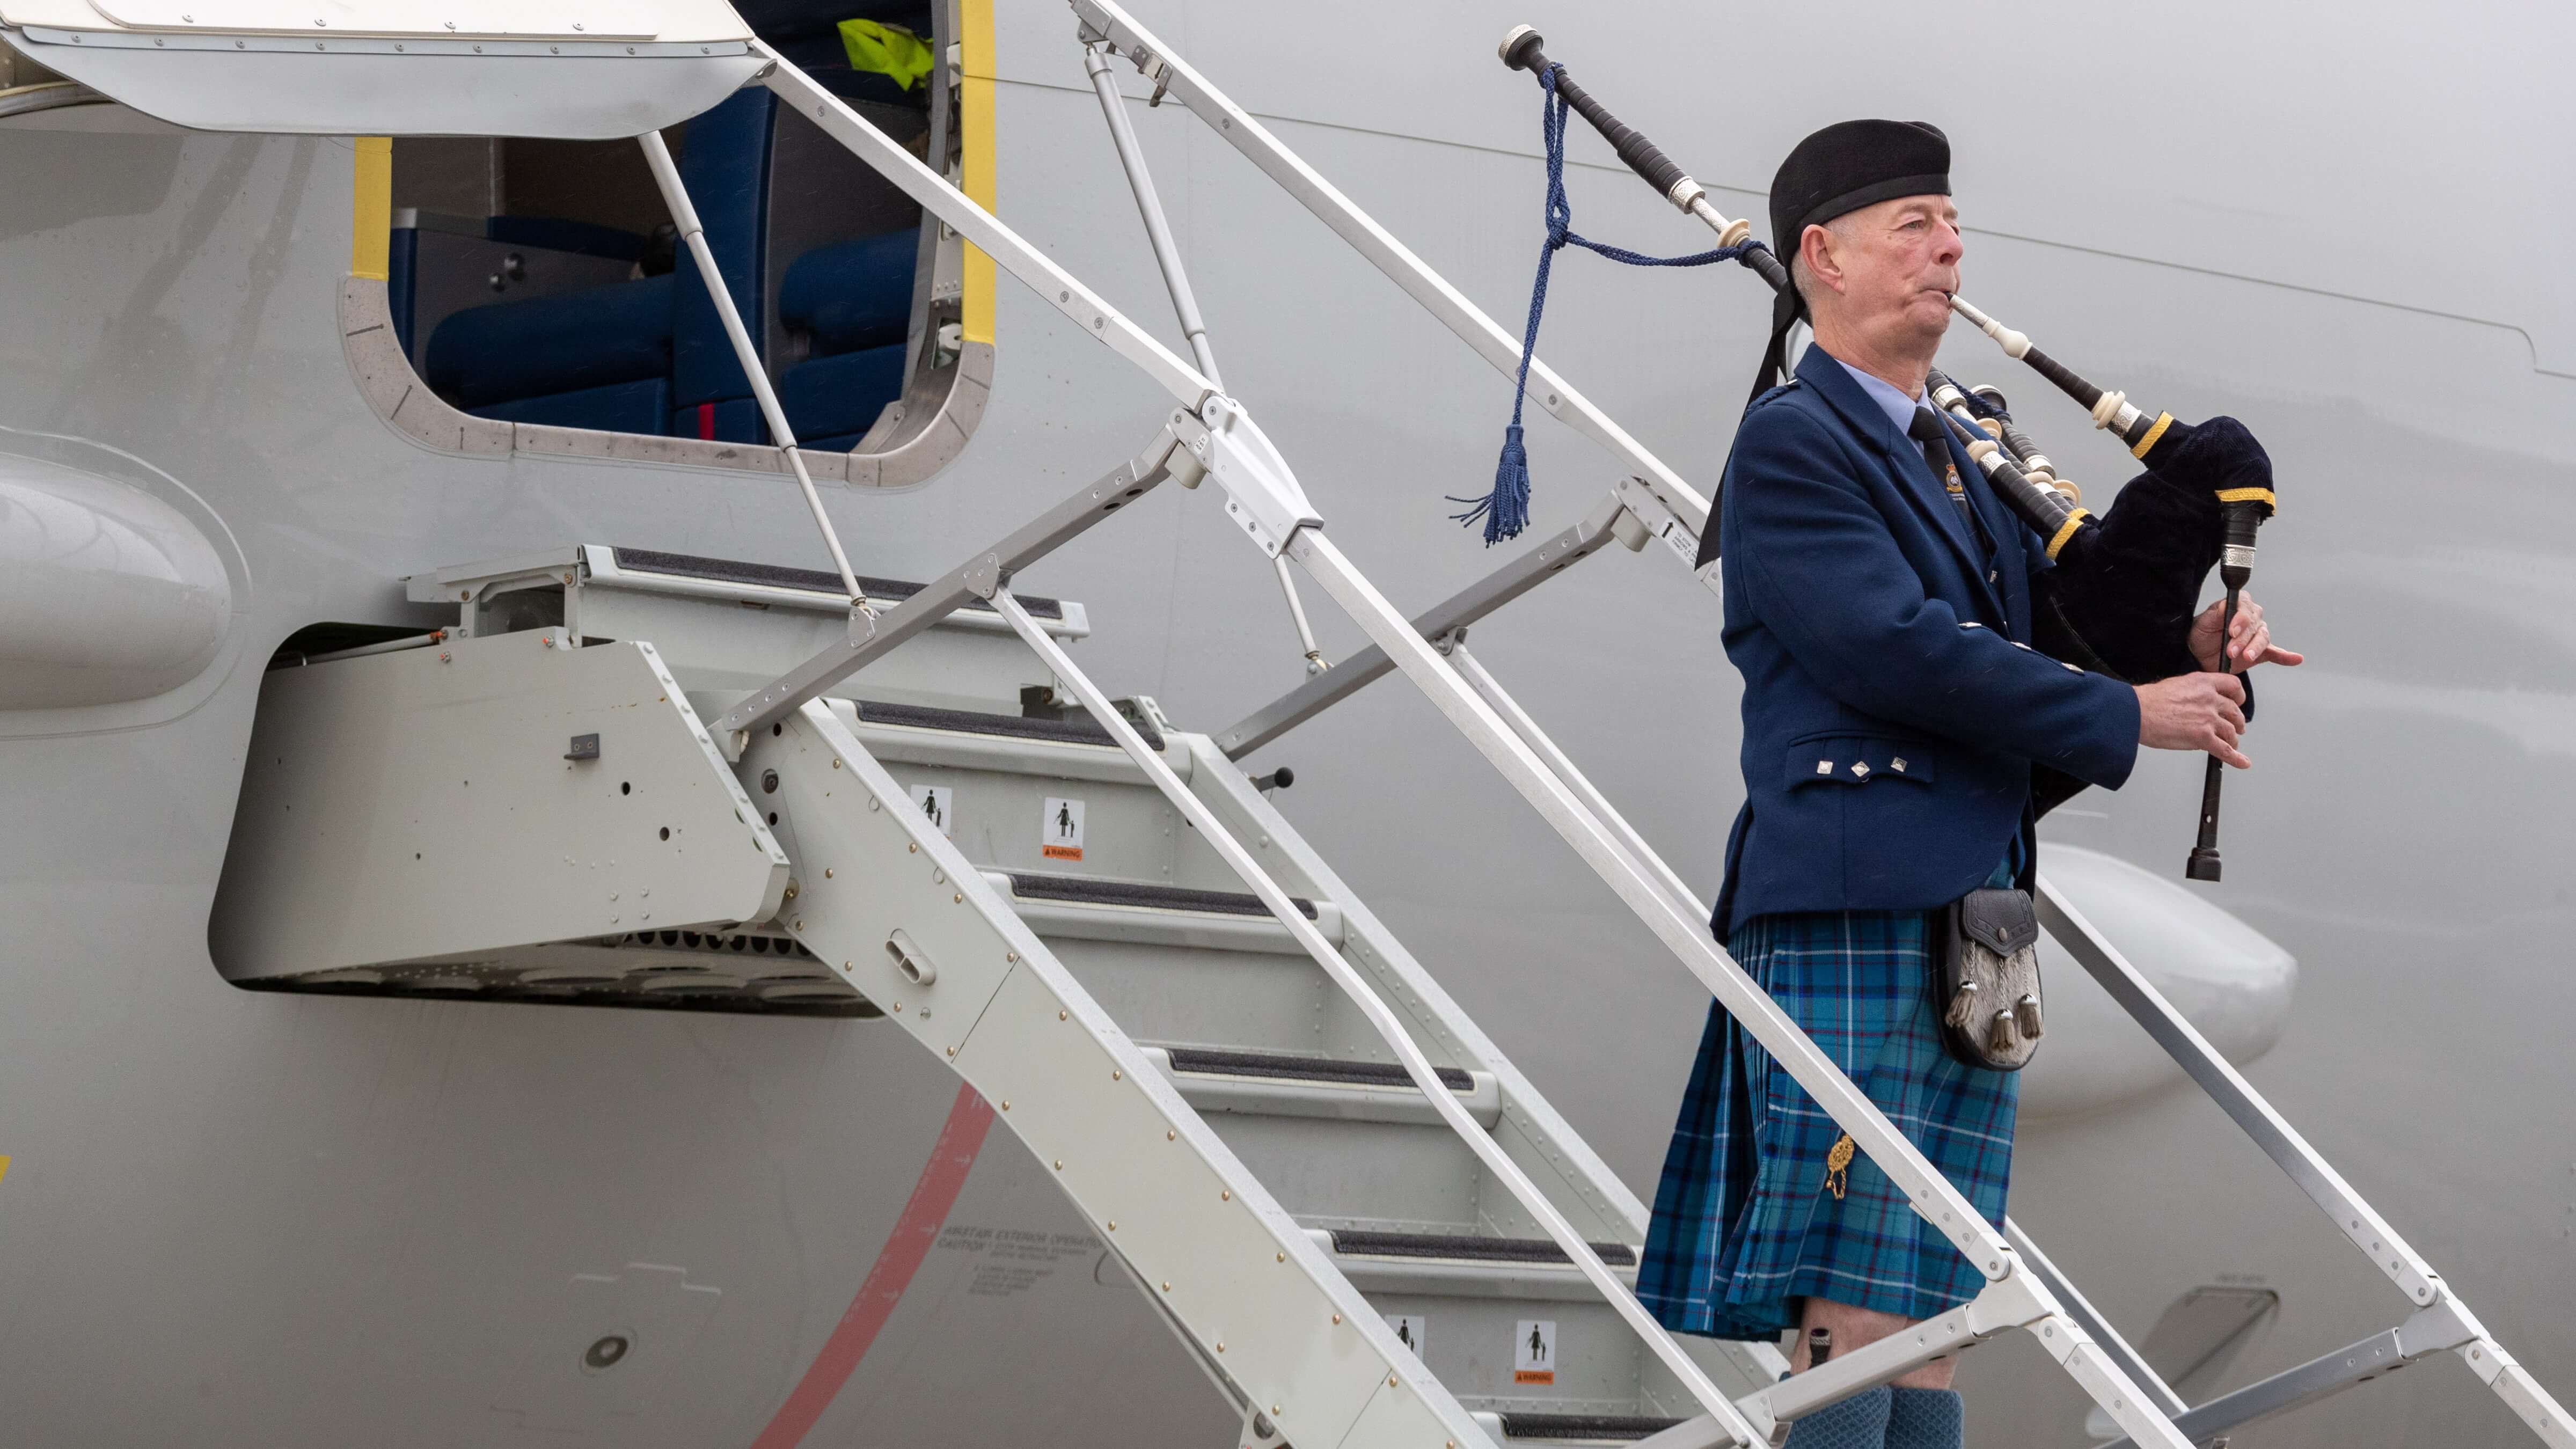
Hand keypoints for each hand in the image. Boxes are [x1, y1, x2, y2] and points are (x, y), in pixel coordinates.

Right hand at [2136, 673, 2249, 767]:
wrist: (2137, 712)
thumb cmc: (2149, 701)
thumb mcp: (2177, 684)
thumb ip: (2194, 692)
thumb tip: (2197, 703)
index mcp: (2203, 683)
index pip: (2233, 686)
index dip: (2239, 696)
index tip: (2238, 702)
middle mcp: (2209, 699)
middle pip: (2235, 712)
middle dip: (2237, 722)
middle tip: (2236, 727)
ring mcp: (2208, 719)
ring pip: (2231, 732)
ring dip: (2232, 740)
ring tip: (2231, 744)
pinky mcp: (2203, 737)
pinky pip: (2225, 751)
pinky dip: (2236, 759)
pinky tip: (2242, 762)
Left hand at [2189, 590, 2304, 672]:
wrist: (2199, 654)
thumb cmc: (2202, 634)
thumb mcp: (2204, 622)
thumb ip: (2216, 612)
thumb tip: (2227, 604)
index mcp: (2239, 605)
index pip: (2245, 607)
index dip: (2241, 618)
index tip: (2232, 631)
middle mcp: (2252, 617)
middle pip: (2254, 625)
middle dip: (2242, 639)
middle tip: (2230, 651)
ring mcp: (2257, 635)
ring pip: (2263, 639)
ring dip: (2255, 648)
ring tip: (2247, 657)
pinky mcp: (2261, 651)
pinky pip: (2276, 653)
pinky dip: (2286, 657)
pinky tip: (2296, 659)